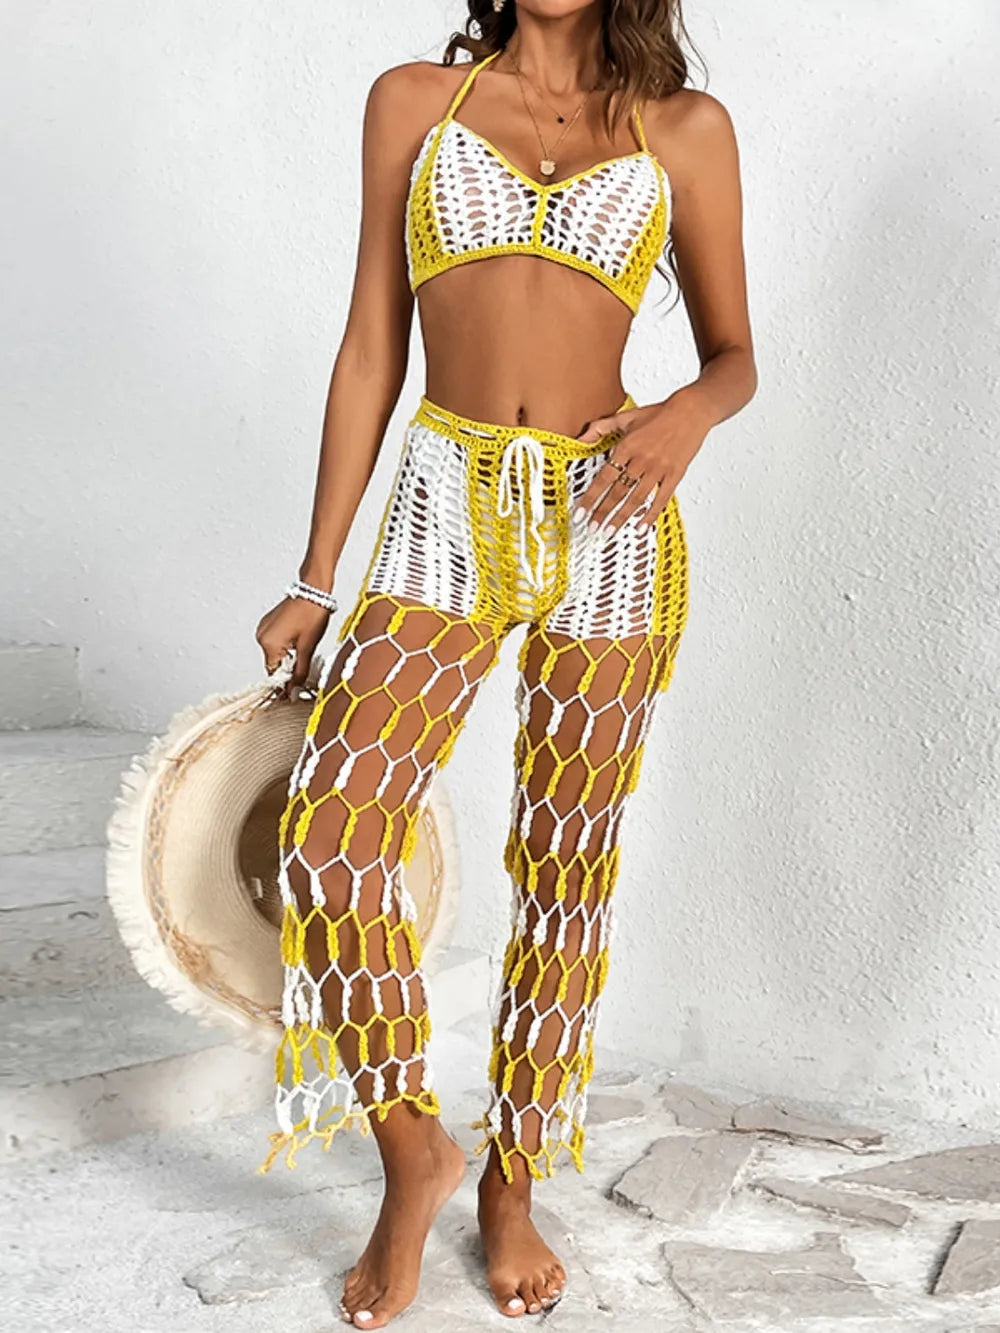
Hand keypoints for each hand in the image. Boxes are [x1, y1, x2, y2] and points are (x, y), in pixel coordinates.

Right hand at [255, 596, 329, 694]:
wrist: (314, 591)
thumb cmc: (312, 613)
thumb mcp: (308, 648)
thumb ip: (299, 672)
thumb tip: (293, 690)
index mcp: (269, 643)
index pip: (273, 674)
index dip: (285, 682)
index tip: (294, 689)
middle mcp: (262, 636)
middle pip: (273, 664)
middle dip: (288, 668)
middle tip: (305, 662)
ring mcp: (264, 628)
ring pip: (275, 653)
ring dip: (288, 656)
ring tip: (303, 645)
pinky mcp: (269, 623)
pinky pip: (275, 642)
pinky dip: (286, 645)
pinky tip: (298, 638)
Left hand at [572, 389, 711, 532]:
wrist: (690, 411)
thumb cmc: (658, 414)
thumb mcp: (626, 417)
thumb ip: (600, 428)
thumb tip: (579, 438)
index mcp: (627, 446)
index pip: (604, 478)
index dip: (590, 497)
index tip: (580, 512)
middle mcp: (642, 459)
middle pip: (618, 491)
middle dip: (603, 512)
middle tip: (592, 528)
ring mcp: (659, 468)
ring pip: (636, 498)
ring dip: (621, 517)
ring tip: (609, 532)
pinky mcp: (675, 474)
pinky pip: (661, 499)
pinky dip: (650, 515)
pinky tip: (640, 527)